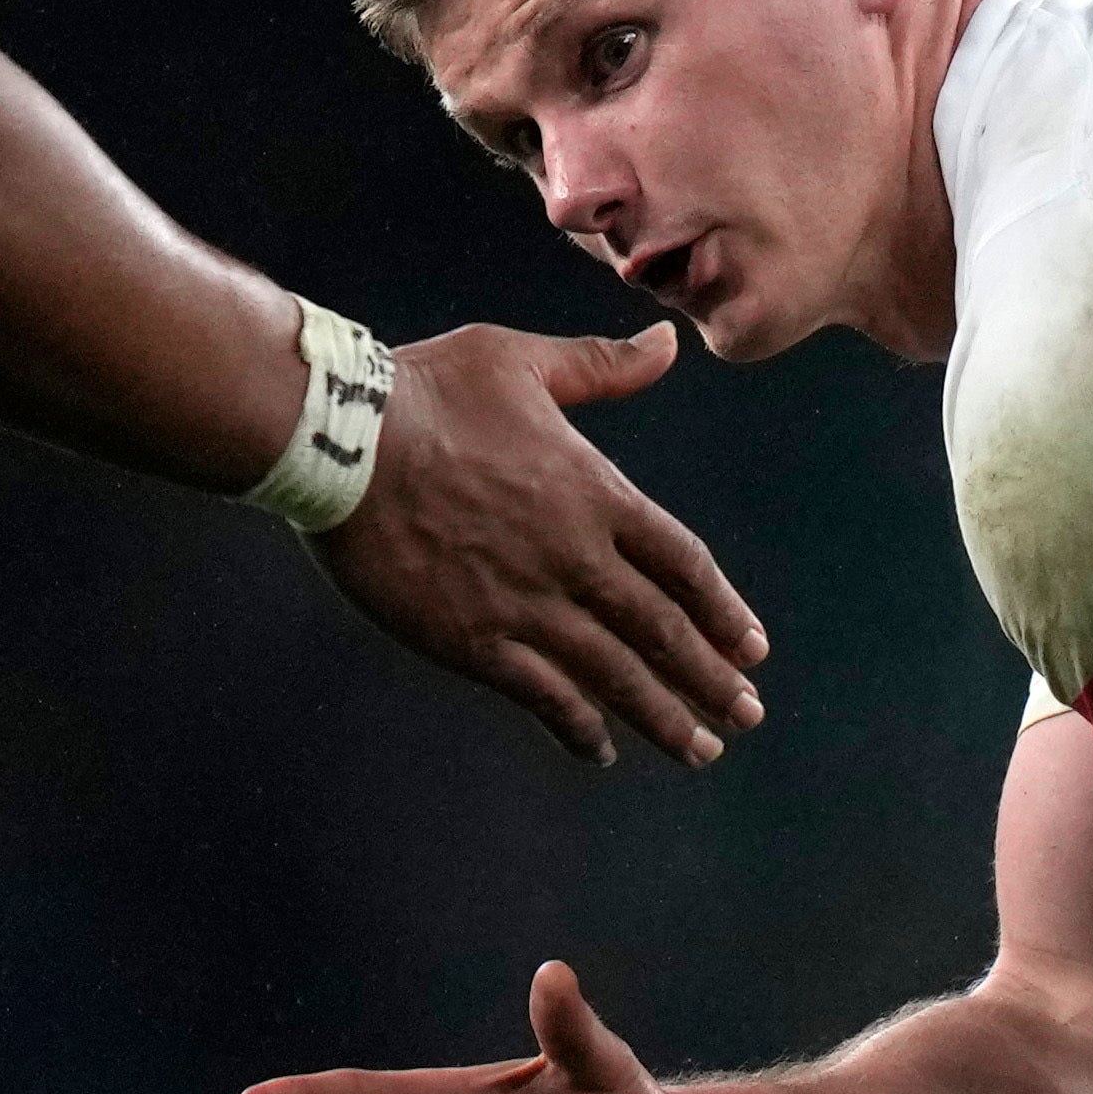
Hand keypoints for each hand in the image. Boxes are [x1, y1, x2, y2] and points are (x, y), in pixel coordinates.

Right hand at [316, 324, 767, 769]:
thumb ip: (601, 366)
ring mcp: (527, 603)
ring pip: (614, 673)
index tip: (751, 646)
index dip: (722, 609)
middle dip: (710, 678)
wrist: (342, 441)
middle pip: (662, 630)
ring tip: (699, 750)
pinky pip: (542, 695)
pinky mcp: (474, 640)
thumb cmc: (425, 391)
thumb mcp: (521, 361)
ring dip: (663, 716)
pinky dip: (578, 727)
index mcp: (594, 492)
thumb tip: (669, 343)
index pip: (681, 562)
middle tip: (746, 714)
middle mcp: (574, 556)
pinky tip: (600, 750)